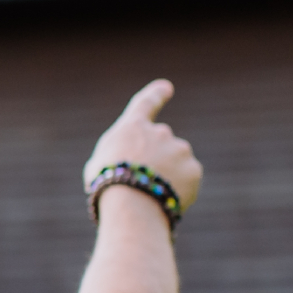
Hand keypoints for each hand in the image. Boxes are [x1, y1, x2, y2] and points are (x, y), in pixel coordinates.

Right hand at [85, 80, 202, 209]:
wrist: (132, 204)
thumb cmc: (107, 186)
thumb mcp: (98, 165)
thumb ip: (118, 155)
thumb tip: (130, 162)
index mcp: (133, 127)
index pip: (146, 103)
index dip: (156, 95)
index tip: (166, 87)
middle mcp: (160, 132)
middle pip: (160, 145)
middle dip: (156, 161)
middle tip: (141, 184)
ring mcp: (179, 150)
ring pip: (175, 163)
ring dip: (167, 176)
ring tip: (150, 196)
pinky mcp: (193, 170)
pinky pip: (187, 180)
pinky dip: (179, 190)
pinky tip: (163, 200)